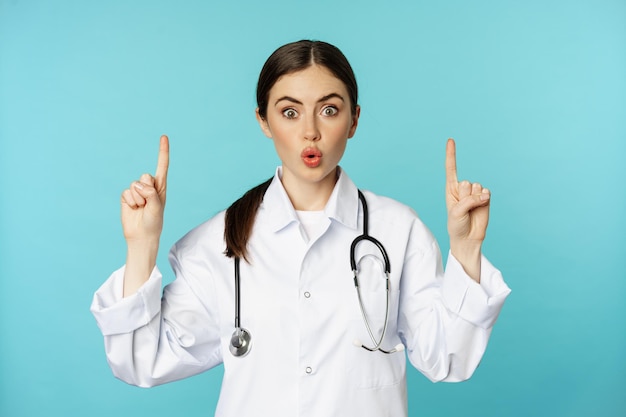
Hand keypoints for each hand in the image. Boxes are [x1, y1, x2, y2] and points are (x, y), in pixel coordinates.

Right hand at [120, 135, 169, 243]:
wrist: (141, 235)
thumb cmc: (153, 222)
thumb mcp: (157, 207)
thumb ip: (151, 193)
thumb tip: (138, 184)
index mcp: (160, 187)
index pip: (162, 166)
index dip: (162, 151)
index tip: (164, 137)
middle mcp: (149, 186)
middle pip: (145, 176)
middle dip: (146, 190)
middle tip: (147, 204)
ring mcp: (137, 191)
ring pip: (135, 185)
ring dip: (138, 198)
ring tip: (141, 208)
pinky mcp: (126, 196)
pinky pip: (126, 192)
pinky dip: (130, 202)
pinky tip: (133, 209)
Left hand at [445, 139, 489, 280]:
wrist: (468, 237)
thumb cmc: (457, 225)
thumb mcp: (456, 212)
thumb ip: (468, 201)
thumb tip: (484, 193)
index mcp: (451, 189)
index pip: (451, 168)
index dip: (451, 154)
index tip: (451, 140)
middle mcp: (463, 188)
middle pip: (466, 183)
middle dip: (465, 197)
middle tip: (463, 208)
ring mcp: (475, 192)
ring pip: (477, 188)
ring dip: (474, 200)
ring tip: (471, 210)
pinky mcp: (486, 197)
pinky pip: (486, 193)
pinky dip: (483, 201)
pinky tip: (480, 207)